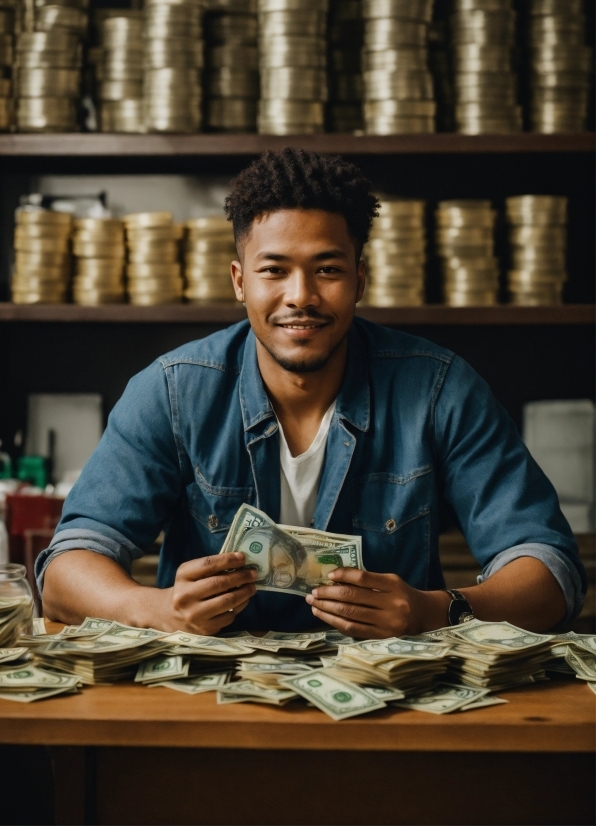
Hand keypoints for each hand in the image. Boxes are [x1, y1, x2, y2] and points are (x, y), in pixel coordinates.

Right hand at [163, 552, 256, 634]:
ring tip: (252, 586)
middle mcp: (185, 596)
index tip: (243, 558)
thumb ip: (211, 567)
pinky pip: (228, 616)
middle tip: (253, 573)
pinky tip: (242, 601)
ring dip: (244, 592)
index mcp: (182, 577)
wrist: (171, 616)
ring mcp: (194, 615)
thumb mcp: (191, 574)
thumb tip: (240, 561)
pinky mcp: (204, 629)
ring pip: (227, 601)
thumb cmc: (188, 589)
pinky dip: (239, 607)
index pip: (207, 564)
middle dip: (241, 576)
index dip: (227, 560)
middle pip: (219, 583)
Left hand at [305, 568, 431, 638]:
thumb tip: (336, 579)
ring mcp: (387, 622)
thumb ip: (369, 580)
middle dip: (329, 594)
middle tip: (313, 592)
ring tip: (314, 604)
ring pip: (351, 615)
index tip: (328, 575)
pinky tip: (326, 617)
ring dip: (328, 609)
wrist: (426, 615)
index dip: (344, 575)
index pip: (363, 578)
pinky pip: (354, 630)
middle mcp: (391, 603)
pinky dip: (336, 623)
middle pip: (353, 597)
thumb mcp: (391, 581)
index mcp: (393, 585)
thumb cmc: (402, 594)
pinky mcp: (382, 637)